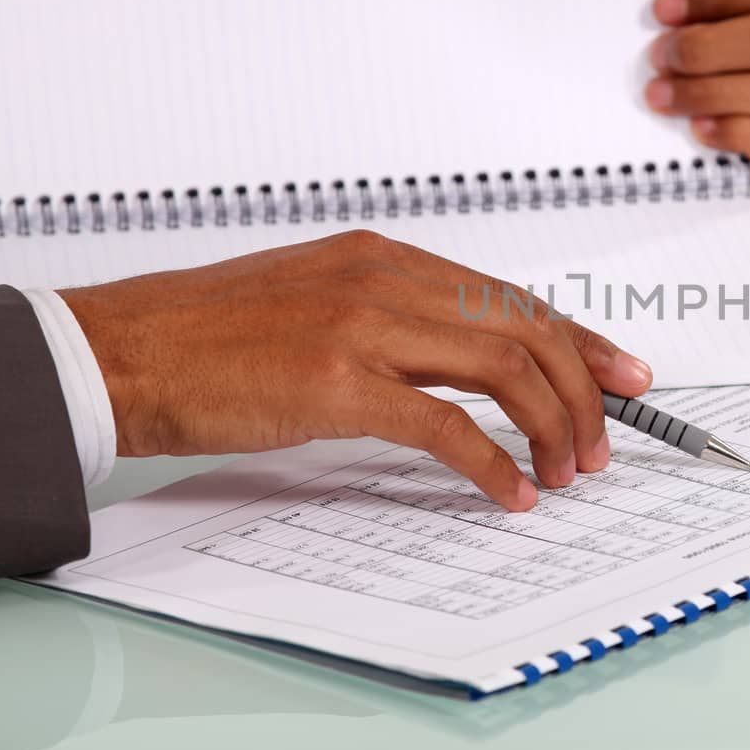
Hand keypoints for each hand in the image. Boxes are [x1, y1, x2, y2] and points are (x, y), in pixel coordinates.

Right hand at [59, 231, 652, 511]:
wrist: (125, 349)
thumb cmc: (213, 335)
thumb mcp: (319, 301)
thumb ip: (394, 321)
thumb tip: (467, 369)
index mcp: (385, 256)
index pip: (511, 297)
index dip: (580, 341)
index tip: (624, 376)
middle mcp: (385, 277)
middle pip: (525, 328)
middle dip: (582, 391)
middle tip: (604, 444)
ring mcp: (363, 325)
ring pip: (503, 366)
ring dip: (552, 425)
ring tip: (568, 471)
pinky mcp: (337, 382)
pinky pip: (446, 424)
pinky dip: (493, 462)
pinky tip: (512, 492)